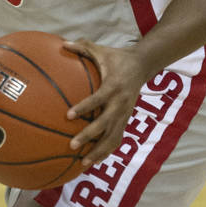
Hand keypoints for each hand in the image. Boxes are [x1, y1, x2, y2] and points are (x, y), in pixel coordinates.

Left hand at [64, 38, 147, 167]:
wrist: (143, 66)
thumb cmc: (118, 58)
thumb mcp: (101, 51)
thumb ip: (83, 48)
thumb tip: (62, 43)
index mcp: (114, 86)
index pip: (98, 99)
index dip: (84, 107)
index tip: (68, 116)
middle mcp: (121, 103)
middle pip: (105, 124)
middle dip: (89, 136)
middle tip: (72, 145)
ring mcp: (125, 114)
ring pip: (112, 137)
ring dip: (98, 152)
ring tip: (82, 163)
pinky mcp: (126, 120)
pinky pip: (116, 139)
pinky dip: (106, 152)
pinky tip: (93, 161)